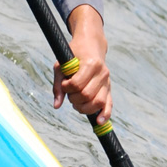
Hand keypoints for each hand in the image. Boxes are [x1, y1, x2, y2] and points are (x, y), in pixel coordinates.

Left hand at [53, 6, 111, 124]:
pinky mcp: (109, 88)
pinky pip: (109, 104)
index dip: (67, 87)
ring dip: (84, 108)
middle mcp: (102, 73)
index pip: (77, 84)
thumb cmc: (73, 55)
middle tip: (70, 93)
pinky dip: (104, 115)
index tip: (64, 84)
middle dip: (74, 98)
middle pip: (87, 95)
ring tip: (76, 102)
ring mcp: (107, 81)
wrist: (90, 45)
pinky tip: (98, 122)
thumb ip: (58, 85)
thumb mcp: (61, 65)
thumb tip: (56, 106)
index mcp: (90, 64)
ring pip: (98, 102)